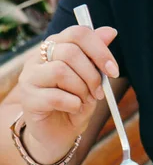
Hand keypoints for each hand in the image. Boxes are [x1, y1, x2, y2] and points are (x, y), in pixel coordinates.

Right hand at [18, 25, 119, 163]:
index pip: (78, 33)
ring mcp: (30, 76)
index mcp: (56, 47)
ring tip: (84, 102)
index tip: (113, 71)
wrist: (58, 133)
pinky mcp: (28, 98)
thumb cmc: (74, 104)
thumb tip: (110, 31)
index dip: (100, 50)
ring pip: (61, 71)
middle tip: (98, 92)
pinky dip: (73, 105)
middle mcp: (39, 57)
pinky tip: (74, 110)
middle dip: (92, 75)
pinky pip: (56, 96)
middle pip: (70, 52)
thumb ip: (97, 57)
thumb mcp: (91, 80)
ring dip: (82, 90)